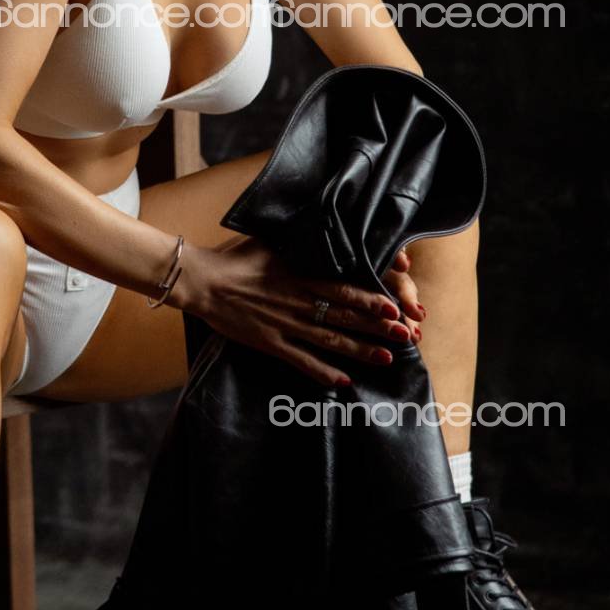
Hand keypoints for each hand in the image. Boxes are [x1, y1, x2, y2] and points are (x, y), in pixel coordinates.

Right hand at [173, 235, 420, 387]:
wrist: (203, 281)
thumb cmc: (234, 258)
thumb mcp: (270, 241)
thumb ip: (297, 241)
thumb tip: (320, 228)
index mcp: (300, 275)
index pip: (344, 288)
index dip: (372, 298)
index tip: (396, 305)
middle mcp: (298, 301)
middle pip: (345, 316)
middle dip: (378, 326)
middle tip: (407, 334)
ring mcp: (285, 324)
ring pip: (330, 340)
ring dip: (360, 350)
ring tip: (388, 357)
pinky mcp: (270, 343)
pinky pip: (301, 361)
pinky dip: (323, 372)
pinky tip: (344, 381)